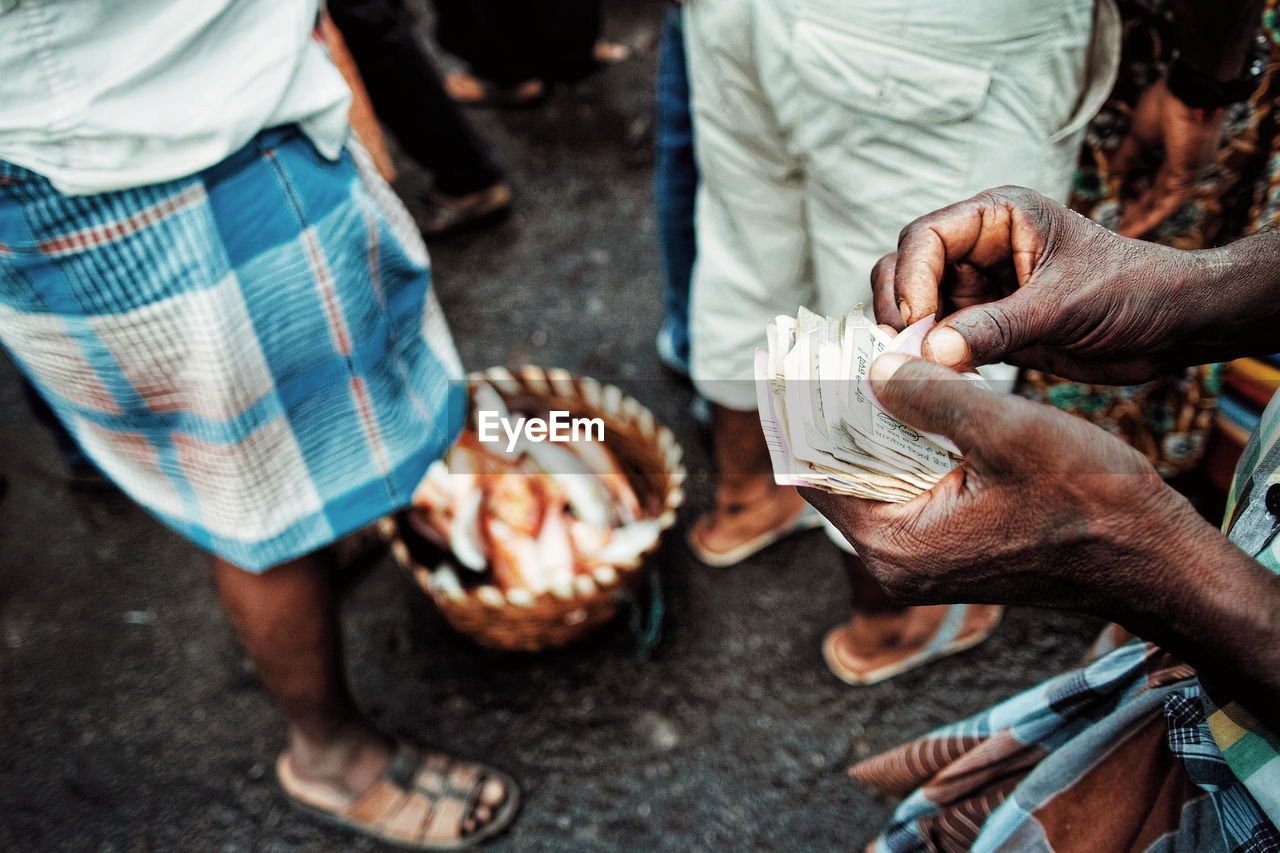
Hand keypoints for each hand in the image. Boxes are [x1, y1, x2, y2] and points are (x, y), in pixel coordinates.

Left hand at [803, 354, 1191, 613]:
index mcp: (895, 544)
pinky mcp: (951, 552)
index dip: (796, 415)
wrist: (1156, 561)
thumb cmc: (1092, 502)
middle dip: (831, 414)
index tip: (784, 364)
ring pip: (874, 482)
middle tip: (822, 355)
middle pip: (839, 477)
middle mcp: (897, 563)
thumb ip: (930, 397)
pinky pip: (906, 492)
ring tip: (858, 366)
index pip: (814, 473)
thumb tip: (870, 369)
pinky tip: (906, 401)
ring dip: (868, 427)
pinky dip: (901, 448)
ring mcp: (924, 562)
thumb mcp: (1006, 432)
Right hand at [872, 186, 1208, 383]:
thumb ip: (996, 327)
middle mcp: (980, 249)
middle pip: (905, 267)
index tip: (915, 321)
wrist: (1175, 326)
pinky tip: (931, 381)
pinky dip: (927, 360)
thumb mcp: (1063, 305)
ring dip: (907, 336)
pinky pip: (939, 340)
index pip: (926, 236)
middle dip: (897, 305)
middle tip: (902, 349)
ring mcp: (980, 289)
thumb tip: (929, 351)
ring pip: (915, 307)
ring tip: (913, 368)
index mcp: (998, 217)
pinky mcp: (986, 327)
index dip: (910, 277)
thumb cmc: (1133, 291)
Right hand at [1111, 79, 1226, 238]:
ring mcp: (1191, 171)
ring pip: (1166, 204)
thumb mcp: (1140, 132)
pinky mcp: (1188, 172)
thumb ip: (1129, 154)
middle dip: (1142, 215)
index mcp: (1179, 155)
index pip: (1159, 185)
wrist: (1190, 85)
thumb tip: (1116, 174)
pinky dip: (1152, 217)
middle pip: (1162, 198)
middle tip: (1123, 232)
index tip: (1125, 213)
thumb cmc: (1167, 100)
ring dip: (1145, 221)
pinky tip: (1135, 228)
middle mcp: (1188, 166)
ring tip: (1124, 236)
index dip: (1142, 200)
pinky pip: (1169, 202)